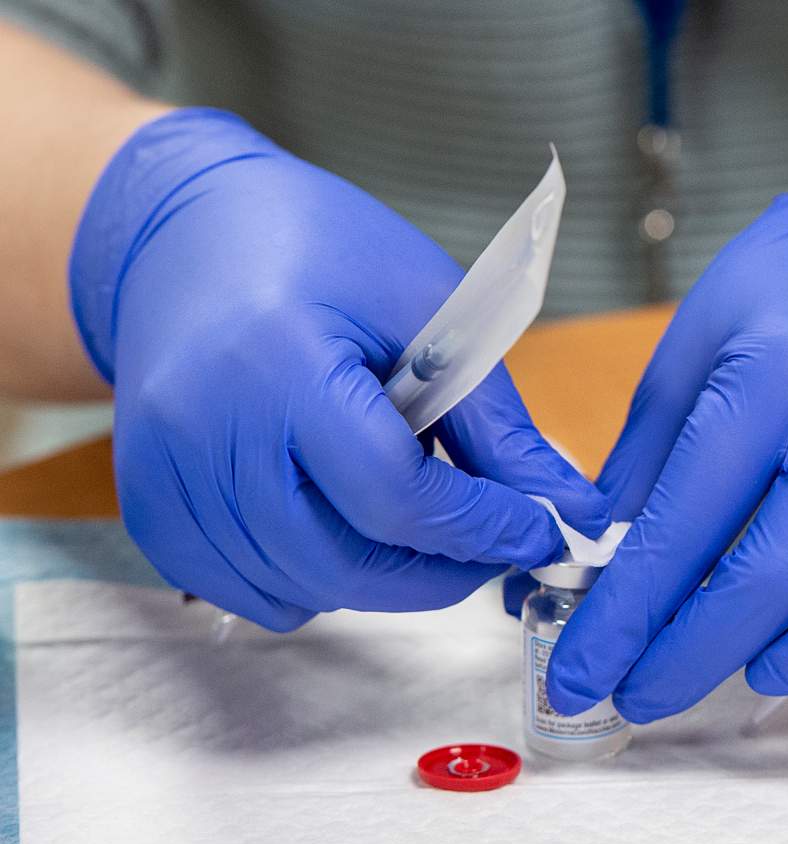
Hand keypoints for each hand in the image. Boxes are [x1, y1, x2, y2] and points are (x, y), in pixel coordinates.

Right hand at [70, 108, 608, 629]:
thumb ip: (495, 421)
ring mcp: (161, 477)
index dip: (481, 528)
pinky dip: (314, 582)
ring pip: (302, 591)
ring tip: (414, 514)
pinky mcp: (146, 506)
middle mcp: (201, 431)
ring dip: (382, 578)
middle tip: (492, 545)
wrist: (187, 234)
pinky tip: (340, 522)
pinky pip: (249, 593)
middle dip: (441, 573)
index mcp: (277, 362)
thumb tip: (568, 510)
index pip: (395, 494)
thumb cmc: (319, 251)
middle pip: (344, 564)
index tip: (540, 532)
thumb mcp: (426, 306)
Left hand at [547, 194, 787, 721]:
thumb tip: (599, 563)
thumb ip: (647, 459)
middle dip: (694, 656)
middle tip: (643, 698)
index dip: (625, 615)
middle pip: (781, 570)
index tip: (580, 674)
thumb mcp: (692, 347)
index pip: (683, 524)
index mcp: (767, 379)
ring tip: (765, 670)